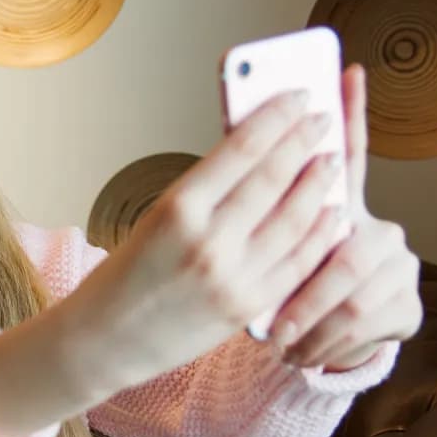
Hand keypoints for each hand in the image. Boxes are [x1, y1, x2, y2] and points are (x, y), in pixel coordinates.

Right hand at [63, 88, 351, 397]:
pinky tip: (331, 213)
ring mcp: (232, 277)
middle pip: (274, 179)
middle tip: (323, 119)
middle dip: (305, 142)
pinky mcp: (248, 307)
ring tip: (332, 161)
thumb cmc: (125, 275)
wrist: (105, 340)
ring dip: (319, 186)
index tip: (297, 96)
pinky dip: (320, 234)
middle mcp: (207, 241)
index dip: (277, 117)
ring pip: (295, 220)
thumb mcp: (155, 219)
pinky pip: (297, 264)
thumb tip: (257, 153)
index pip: (242, 149)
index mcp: (177, 209)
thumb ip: (206, 191)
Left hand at [267, 65, 423, 369]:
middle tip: (270, 321)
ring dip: (310, 323)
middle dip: (302, 287)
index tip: (348, 70)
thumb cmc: (284, 290)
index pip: (349, 151)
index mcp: (342, 207)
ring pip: (352, 291)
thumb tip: (235, 166)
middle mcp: (377, 228)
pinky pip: (366, 323)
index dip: (352, 112)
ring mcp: (399, 264)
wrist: (326, 342)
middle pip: (344, 245)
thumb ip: (268, 222)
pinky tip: (300, 358)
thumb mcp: (273, 259)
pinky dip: (326, 344)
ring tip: (279, 346)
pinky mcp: (410, 305)